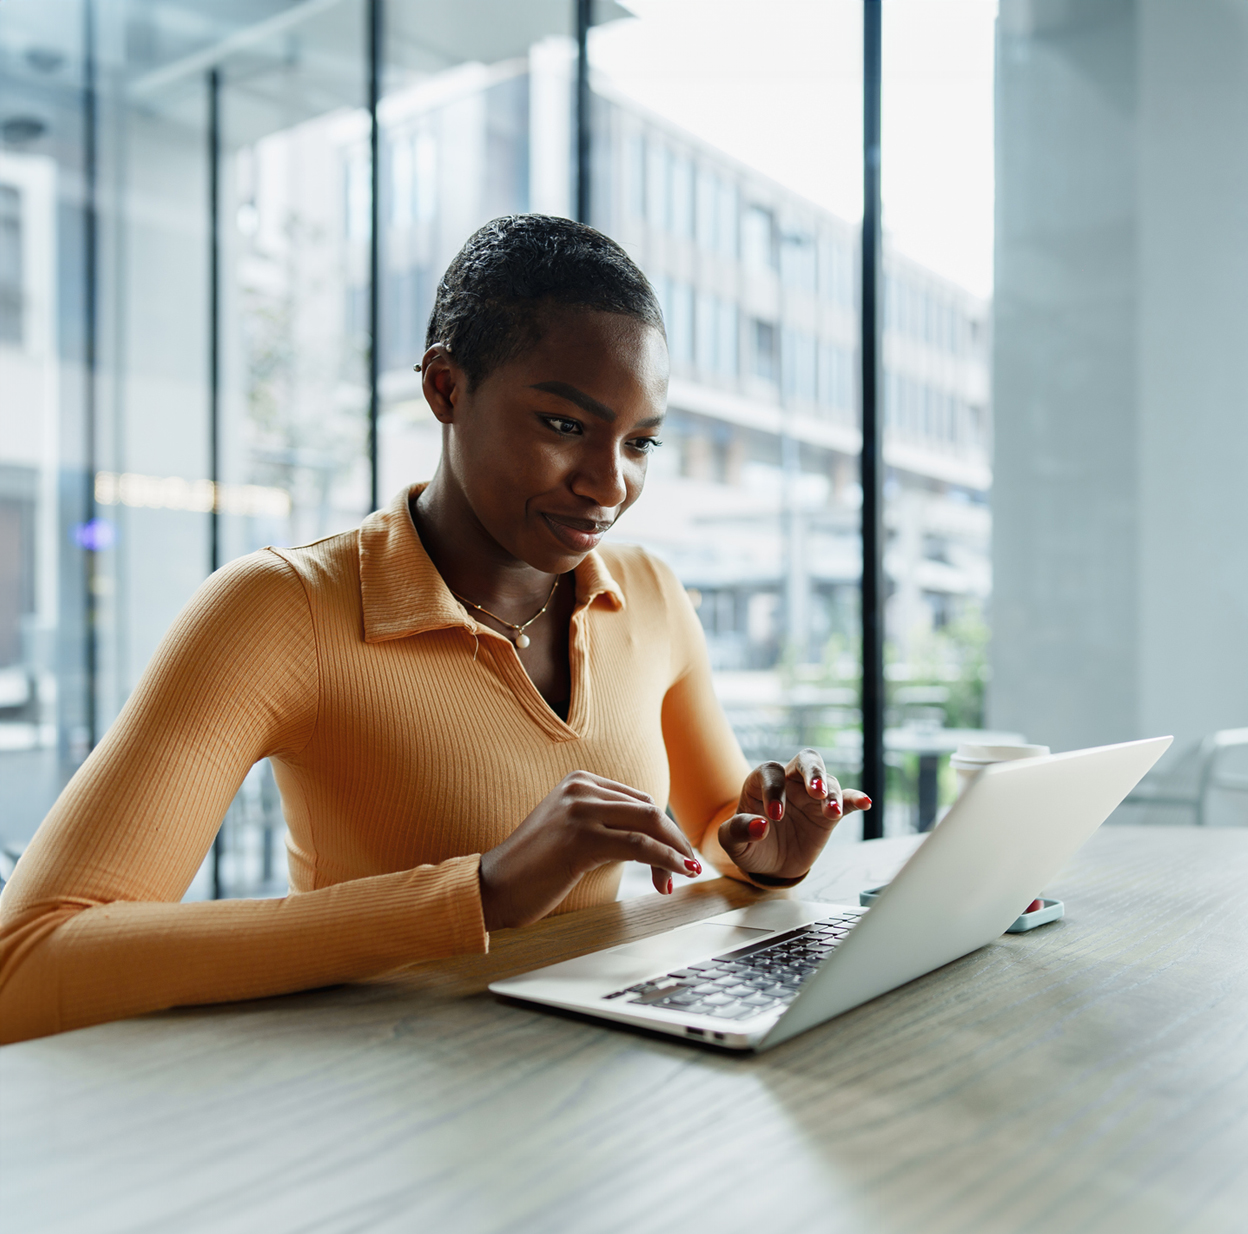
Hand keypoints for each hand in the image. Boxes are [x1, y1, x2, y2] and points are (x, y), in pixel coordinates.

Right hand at [479, 771, 701, 930]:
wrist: (493, 888)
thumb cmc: (533, 870)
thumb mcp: (572, 835)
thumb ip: (607, 827)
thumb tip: (654, 844)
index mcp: (579, 780)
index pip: (638, 800)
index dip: (662, 830)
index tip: (673, 859)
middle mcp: (580, 787)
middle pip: (648, 809)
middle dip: (673, 840)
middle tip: (688, 866)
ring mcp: (579, 809)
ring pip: (648, 825)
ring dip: (674, 852)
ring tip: (684, 874)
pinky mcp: (581, 836)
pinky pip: (638, 846)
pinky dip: (665, 860)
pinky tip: (675, 875)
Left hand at [718, 749, 871, 882]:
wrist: (769, 863)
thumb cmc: (748, 844)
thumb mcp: (732, 842)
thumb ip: (738, 831)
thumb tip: (760, 826)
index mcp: (762, 781)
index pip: (771, 773)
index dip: (773, 790)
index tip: (774, 817)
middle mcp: (790, 781)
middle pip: (806, 760)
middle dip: (812, 772)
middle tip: (815, 791)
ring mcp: (812, 796)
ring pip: (828, 781)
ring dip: (832, 793)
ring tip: (832, 812)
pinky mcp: (829, 814)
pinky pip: (846, 799)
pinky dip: (856, 799)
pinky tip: (865, 803)